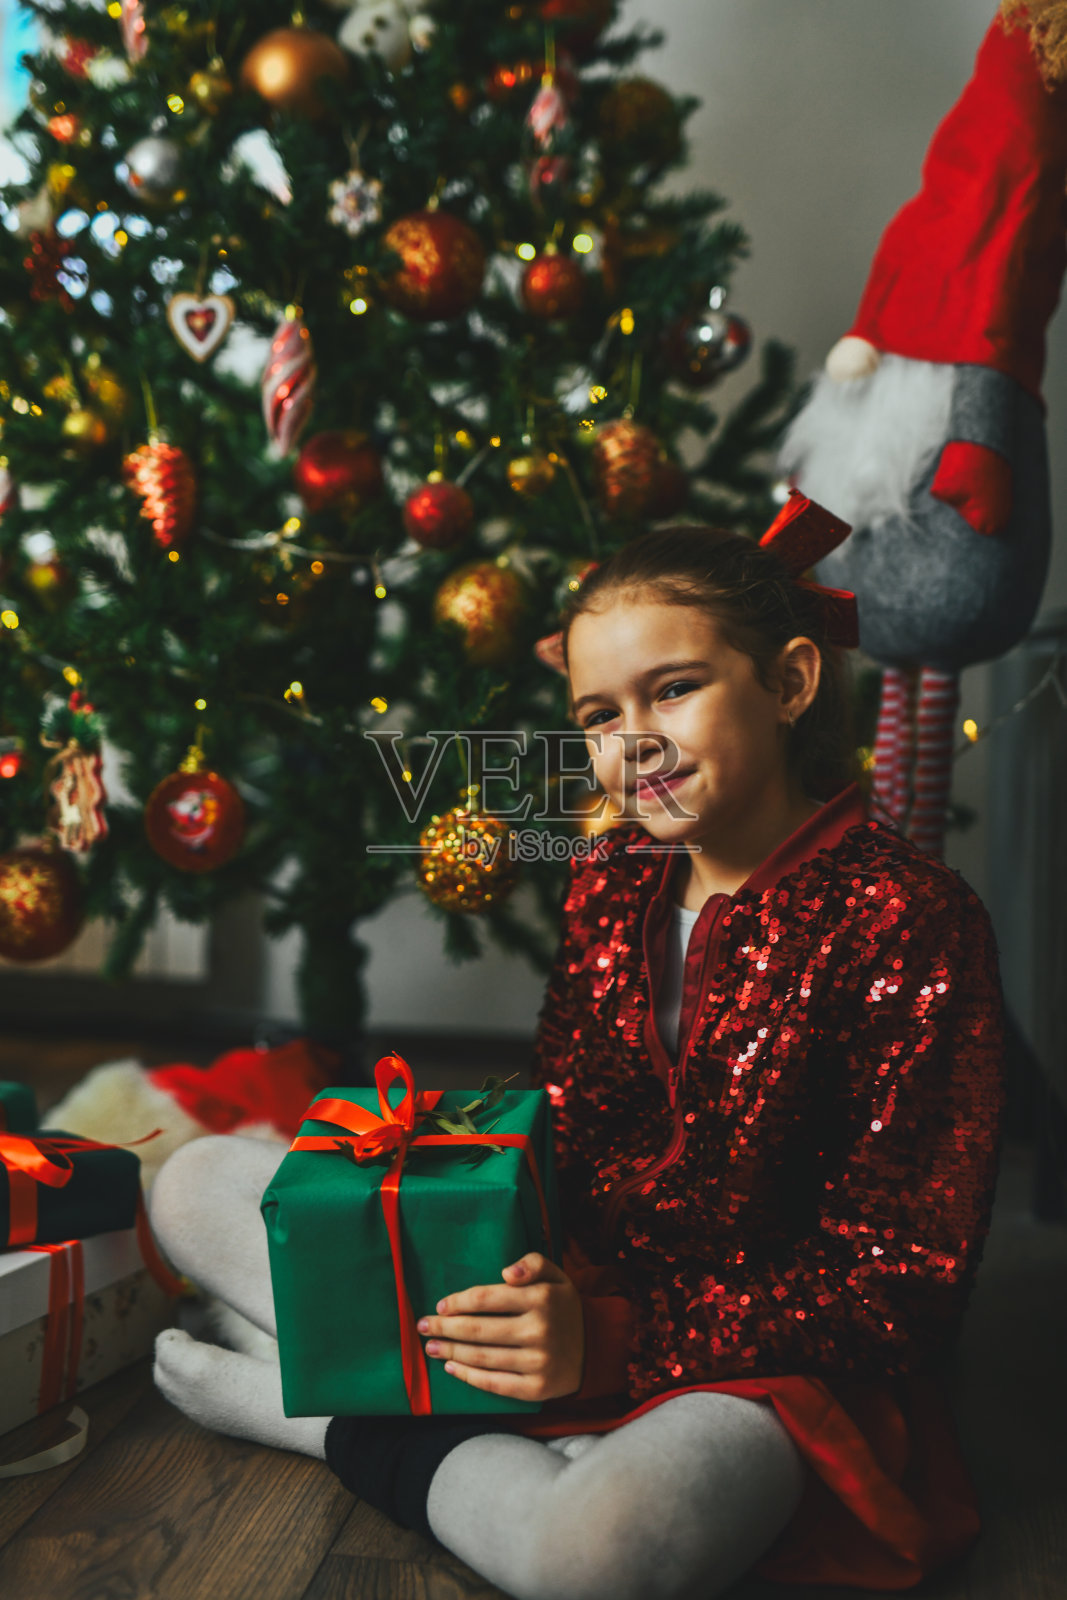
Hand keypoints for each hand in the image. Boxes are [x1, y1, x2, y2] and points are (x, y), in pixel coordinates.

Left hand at [416, 1251, 584, 1401]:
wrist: (595, 1349)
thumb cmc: (563, 1308)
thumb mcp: (556, 1276)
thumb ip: (533, 1263)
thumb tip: (506, 1272)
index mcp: (542, 1298)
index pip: (487, 1299)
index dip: (458, 1302)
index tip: (441, 1306)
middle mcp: (540, 1330)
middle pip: (478, 1330)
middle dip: (444, 1329)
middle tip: (422, 1328)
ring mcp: (538, 1362)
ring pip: (482, 1357)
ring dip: (450, 1352)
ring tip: (431, 1347)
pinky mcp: (536, 1389)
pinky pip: (494, 1384)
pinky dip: (469, 1376)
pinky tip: (452, 1368)